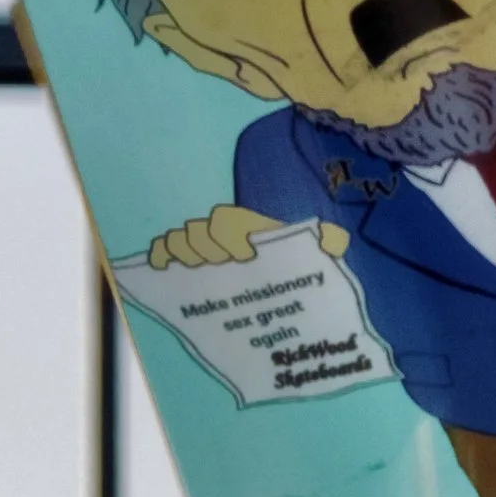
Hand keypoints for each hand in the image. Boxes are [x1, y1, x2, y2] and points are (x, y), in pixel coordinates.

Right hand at [148, 206, 348, 268]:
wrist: (282, 275)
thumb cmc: (293, 263)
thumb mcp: (313, 253)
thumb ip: (327, 243)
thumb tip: (336, 239)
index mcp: (248, 227)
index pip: (228, 221)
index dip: (231, 237)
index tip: (245, 257)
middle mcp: (221, 232)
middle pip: (200, 229)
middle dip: (205, 246)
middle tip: (220, 266)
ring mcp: (202, 247)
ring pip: (180, 238)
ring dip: (182, 251)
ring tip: (194, 271)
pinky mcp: (188, 263)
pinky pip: (164, 250)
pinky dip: (158, 255)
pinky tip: (159, 269)